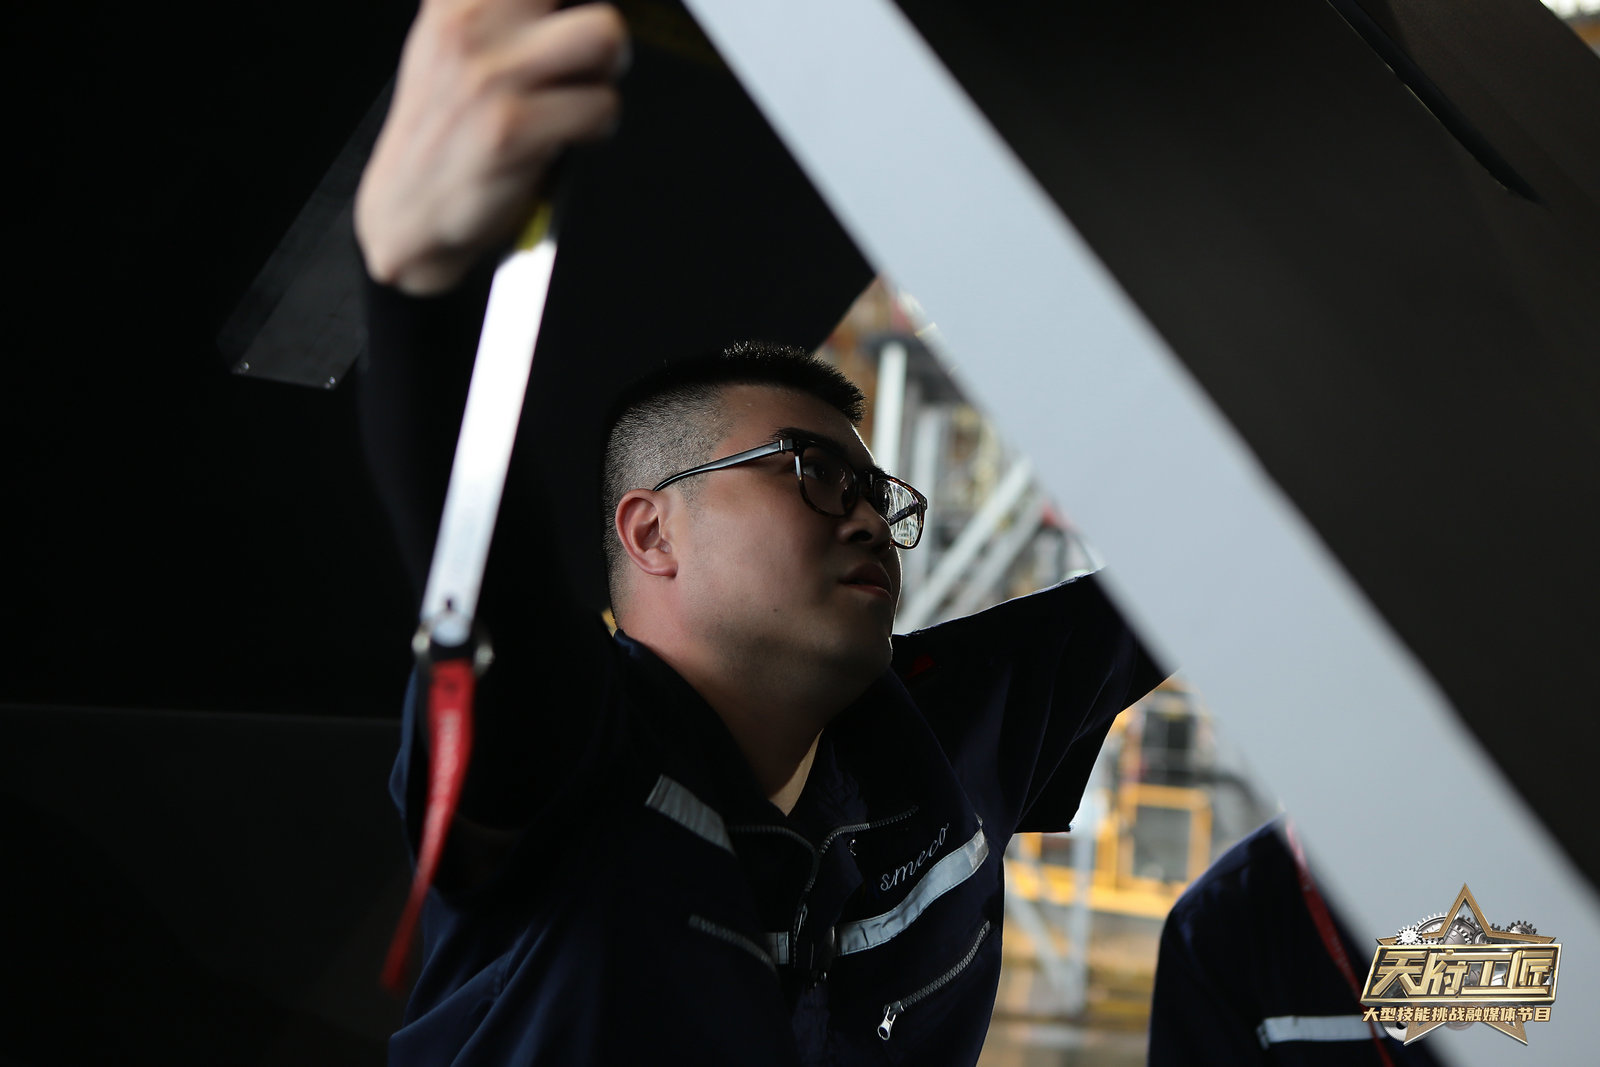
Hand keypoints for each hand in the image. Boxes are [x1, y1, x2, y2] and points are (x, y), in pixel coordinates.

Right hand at [356, 0, 626, 294]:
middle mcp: (469, 27)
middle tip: (583, 63)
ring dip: (604, 73)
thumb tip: (571, 7)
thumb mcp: (453, 46)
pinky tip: (566, 136)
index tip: (565, 27)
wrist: (408, 209)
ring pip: (604, 36)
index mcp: (455, 1)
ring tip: (576, 98)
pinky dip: (597, 126)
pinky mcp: (511, 128)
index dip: (572, 5)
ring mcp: (489, 77)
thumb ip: (505, 14)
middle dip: (600, 31)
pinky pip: (601, 106)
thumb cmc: (445, 130)